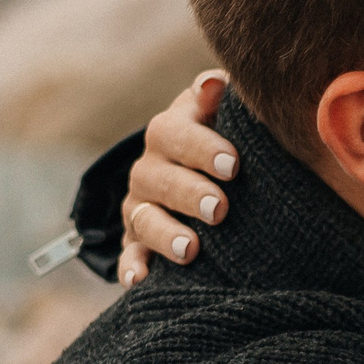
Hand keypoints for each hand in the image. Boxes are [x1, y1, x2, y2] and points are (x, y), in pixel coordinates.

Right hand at [119, 70, 239, 286]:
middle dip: (188, 193)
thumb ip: (225, 100)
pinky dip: (133, 267)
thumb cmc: (230, 140)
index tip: (233, 165)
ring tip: (192, 250)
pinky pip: (130, 254)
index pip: (175, 132)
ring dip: (165, 233)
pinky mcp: (139, 240)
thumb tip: (214, 82)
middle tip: (220, 209)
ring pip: (143, 217)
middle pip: (157, 177)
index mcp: (173, 131)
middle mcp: (152, 166)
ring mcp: (142, 204)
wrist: (210, 171)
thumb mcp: (228, 116)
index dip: (202, 147)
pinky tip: (140, 281)